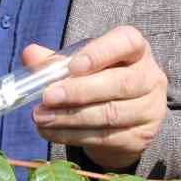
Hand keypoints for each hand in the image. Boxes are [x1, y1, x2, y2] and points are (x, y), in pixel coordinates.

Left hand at [29, 26, 166, 170]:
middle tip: (47, 97)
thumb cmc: (101, 81)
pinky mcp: (140, 137)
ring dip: (70, 117)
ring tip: (41, 117)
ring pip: (110, 114)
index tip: (73, 66)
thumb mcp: (81, 66)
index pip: (127, 42)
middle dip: (79, 91)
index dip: (101, 53)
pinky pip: (104, 137)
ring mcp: (149, 109)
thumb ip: (57, 60)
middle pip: (120, 83)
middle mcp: (150, 77)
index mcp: (136, 50)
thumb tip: (30, 54)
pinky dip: (72, 135)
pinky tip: (50, 131)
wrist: (124, 120)